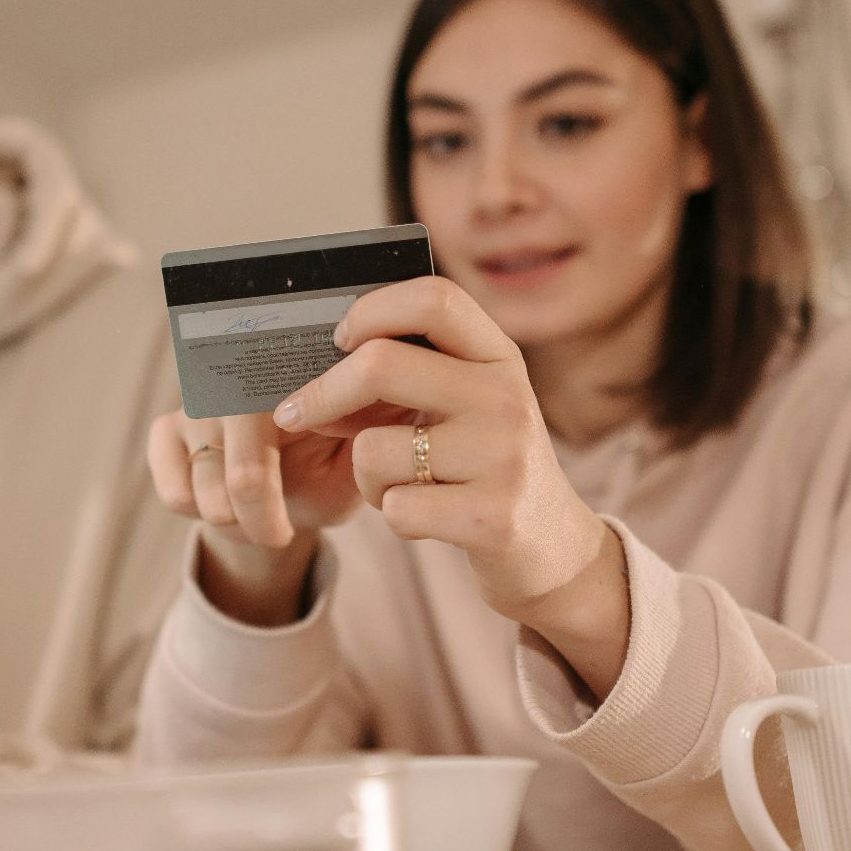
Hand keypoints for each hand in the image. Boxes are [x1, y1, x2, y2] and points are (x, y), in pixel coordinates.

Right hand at [147, 396, 399, 624]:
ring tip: (256, 514)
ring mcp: (201, 399)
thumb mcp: (361, 463)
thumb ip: (368, 436)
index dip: (299, 483)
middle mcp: (243, 375)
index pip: (297, 421)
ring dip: (236, 520)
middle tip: (279, 532)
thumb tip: (355, 413)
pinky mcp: (166, 428)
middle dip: (263, 519)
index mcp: (297, 374)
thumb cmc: (331, 474)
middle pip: (246, 474)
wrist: (285, 501)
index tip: (291, 522)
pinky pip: (176, 492)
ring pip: (209, 490)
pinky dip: (201, 515)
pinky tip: (222, 504)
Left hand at [272, 276, 628, 691]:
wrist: (555, 550)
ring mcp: (503, 457)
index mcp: (499, 358)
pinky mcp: (493, 518)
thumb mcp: (470, 406)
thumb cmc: (487, 468)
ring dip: (366, 476)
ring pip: (373, 449)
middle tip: (295, 414)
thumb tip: (316, 365)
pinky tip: (428, 518)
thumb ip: (414, 375)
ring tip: (402, 486)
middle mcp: (507, 397)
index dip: (371, 310)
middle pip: (380, 365)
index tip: (336, 339)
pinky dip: (394, 517)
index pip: (433, 300)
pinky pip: (395, 508)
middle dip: (321, 394)